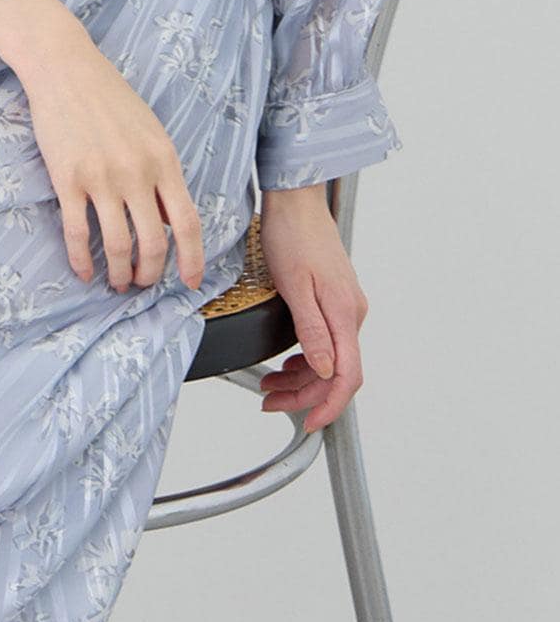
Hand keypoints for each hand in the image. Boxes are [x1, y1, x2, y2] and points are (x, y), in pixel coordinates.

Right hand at [0, 0, 204, 293]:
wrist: (65, 69)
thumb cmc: (110, 98)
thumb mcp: (151, 132)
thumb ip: (164, 175)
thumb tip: (173, 222)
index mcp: (164, 160)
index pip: (188, 223)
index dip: (192, 259)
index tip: (191, 282)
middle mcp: (136, 173)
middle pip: (154, 242)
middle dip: (150, 273)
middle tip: (141, 283)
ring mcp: (101, 178)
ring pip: (117, 244)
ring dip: (118, 272)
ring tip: (116, 281)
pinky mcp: (67, 179)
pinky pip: (77, 233)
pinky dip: (82, 259)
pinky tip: (84, 271)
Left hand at [257, 186, 369, 433]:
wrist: (295, 200)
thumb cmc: (292, 233)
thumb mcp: (294, 286)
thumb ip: (312, 331)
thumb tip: (326, 371)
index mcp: (344, 313)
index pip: (347, 376)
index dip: (329, 405)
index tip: (308, 422)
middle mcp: (351, 313)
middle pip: (336, 372)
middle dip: (304, 394)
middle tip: (270, 401)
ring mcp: (345, 306)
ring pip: (330, 358)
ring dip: (302, 378)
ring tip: (271, 385)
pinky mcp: (335, 299)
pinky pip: (327, 341)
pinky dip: (307, 358)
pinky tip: (288, 362)